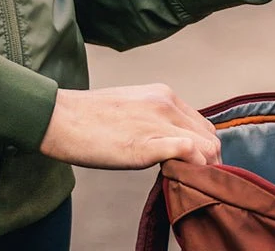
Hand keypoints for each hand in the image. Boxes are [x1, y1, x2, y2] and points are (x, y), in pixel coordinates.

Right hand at [38, 84, 221, 168]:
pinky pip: (190, 155)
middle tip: (190, 178)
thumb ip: (156, 117)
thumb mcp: (132, 104)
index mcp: (163, 94)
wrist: (62, 118)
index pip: (204, 125)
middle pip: (211, 139)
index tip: (192, 165)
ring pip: (207, 149)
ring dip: (201, 168)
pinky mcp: (148, 144)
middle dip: (207, 161)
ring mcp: (158, 123)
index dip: (203, 148)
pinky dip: (192, 169)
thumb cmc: (91, 116)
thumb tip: (173, 139)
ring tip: (182, 180)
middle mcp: (166, 104)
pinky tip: (176, 176)